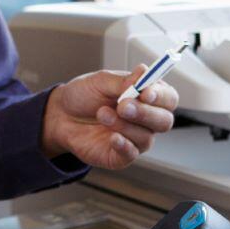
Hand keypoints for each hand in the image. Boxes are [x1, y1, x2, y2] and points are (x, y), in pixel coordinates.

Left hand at [41, 65, 178, 169]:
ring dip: (124, 125)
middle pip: (164, 121)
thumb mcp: (101, 81)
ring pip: (145, 137)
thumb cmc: (84, 96)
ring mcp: (135, 138)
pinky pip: (131, 154)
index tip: (146, 93)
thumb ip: (124, 81)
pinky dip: (123, 145)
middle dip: (145, 113)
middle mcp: (145, 119)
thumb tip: (144, 73)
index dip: (161, 96)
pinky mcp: (121, 155)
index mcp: (146, 96)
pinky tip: (111, 137)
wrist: (61, 115)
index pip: (168, 98)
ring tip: (102, 114)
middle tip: (123, 106)